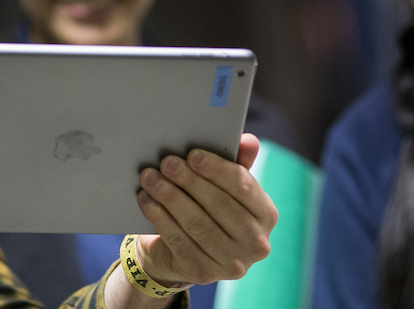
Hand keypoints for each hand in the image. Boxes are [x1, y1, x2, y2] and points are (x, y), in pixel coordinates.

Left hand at [133, 133, 276, 286]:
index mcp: (266, 215)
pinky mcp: (204, 273)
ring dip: (170, 196)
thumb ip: (237, 164)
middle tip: (166, 162)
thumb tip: (248, 140)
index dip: (217, 169)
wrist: (183, 254)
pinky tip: (146, 200)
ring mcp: (232, 263)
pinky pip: (178, 240)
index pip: (244, 186)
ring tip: (150, 177)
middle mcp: (256, 243)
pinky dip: (159, 217)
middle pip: (219, 204)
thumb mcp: (224, 188)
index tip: (192, 154)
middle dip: (189, 180)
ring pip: (196, 223)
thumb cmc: (208, 210)